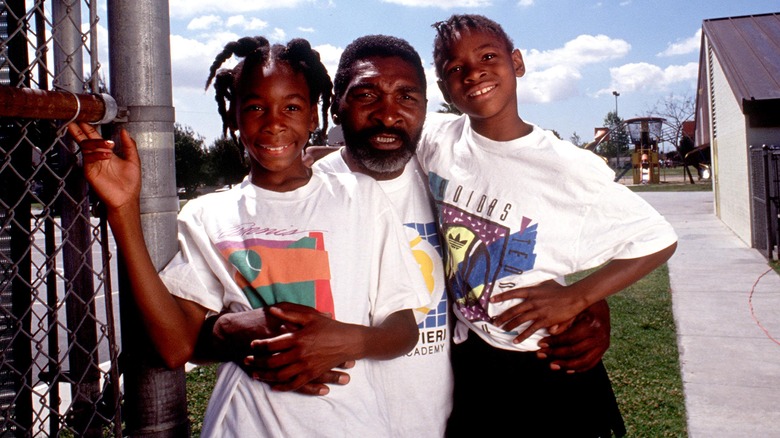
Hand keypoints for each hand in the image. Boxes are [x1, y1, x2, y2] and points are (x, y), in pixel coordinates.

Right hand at [66, 122, 140, 210]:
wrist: (127, 198)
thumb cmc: (130, 183)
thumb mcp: (134, 160)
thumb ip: (129, 145)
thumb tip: (124, 131)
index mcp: (107, 153)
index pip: (95, 138)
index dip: (90, 129)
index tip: (85, 119)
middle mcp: (98, 157)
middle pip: (85, 140)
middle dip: (80, 131)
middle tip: (77, 122)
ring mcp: (93, 163)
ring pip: (87, 147)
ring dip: (96, 142)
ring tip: (108, 145)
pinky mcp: (90, 171)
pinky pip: (89, 158)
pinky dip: (97, 154)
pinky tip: (107, 155)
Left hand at [245, 302, 362, 391]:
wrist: (348, 342)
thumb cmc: (329, 326)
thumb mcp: (310, 316)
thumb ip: (290, 313)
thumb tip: (271, 310)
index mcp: (298, 338)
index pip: (273, 344)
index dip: (260, 345)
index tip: (252, 345)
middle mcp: (300, 354)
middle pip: (273, 362)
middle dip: (257, 362)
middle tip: (247, 361)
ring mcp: (306, 366)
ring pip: (280, 375)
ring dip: (266, 376)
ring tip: (255, 374)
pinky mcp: (312, 374)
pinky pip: (294, 384)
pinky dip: (282, 387)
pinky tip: (274, 386)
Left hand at [490, 279, 588, 343]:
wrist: (573, 297)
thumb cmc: (561, 290)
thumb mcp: (547, 284)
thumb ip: (538, 288)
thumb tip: (533, 292)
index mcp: (532, 291)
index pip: (513, 293)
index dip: (501, 296)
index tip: (491, 300)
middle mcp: (532, 301)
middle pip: (513, 310)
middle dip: (502, 316)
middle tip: (495, 322)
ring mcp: (537, 311)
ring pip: (519, 320)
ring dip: (509, 325)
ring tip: (502, 329)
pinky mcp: (544, 320)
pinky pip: (530, 329)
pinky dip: (522, 335)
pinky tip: (515, 340)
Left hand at [537, 300, 610, 372]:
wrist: (602, 304)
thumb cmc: (585, 305)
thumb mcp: (574, 307)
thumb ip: (563, 320)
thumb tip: (551, 331)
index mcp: (592, 324)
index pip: (569, 338)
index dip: (553, 342)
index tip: (541, 344)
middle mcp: (600, 336)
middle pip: (575, 351)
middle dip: (556, 354)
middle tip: (541, 354)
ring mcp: (603, 344)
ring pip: (584, 361)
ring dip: (566, 365)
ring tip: (552, 365)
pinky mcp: (604, 349)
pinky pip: (591, 363)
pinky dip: (579, 368)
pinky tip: (567, 369)